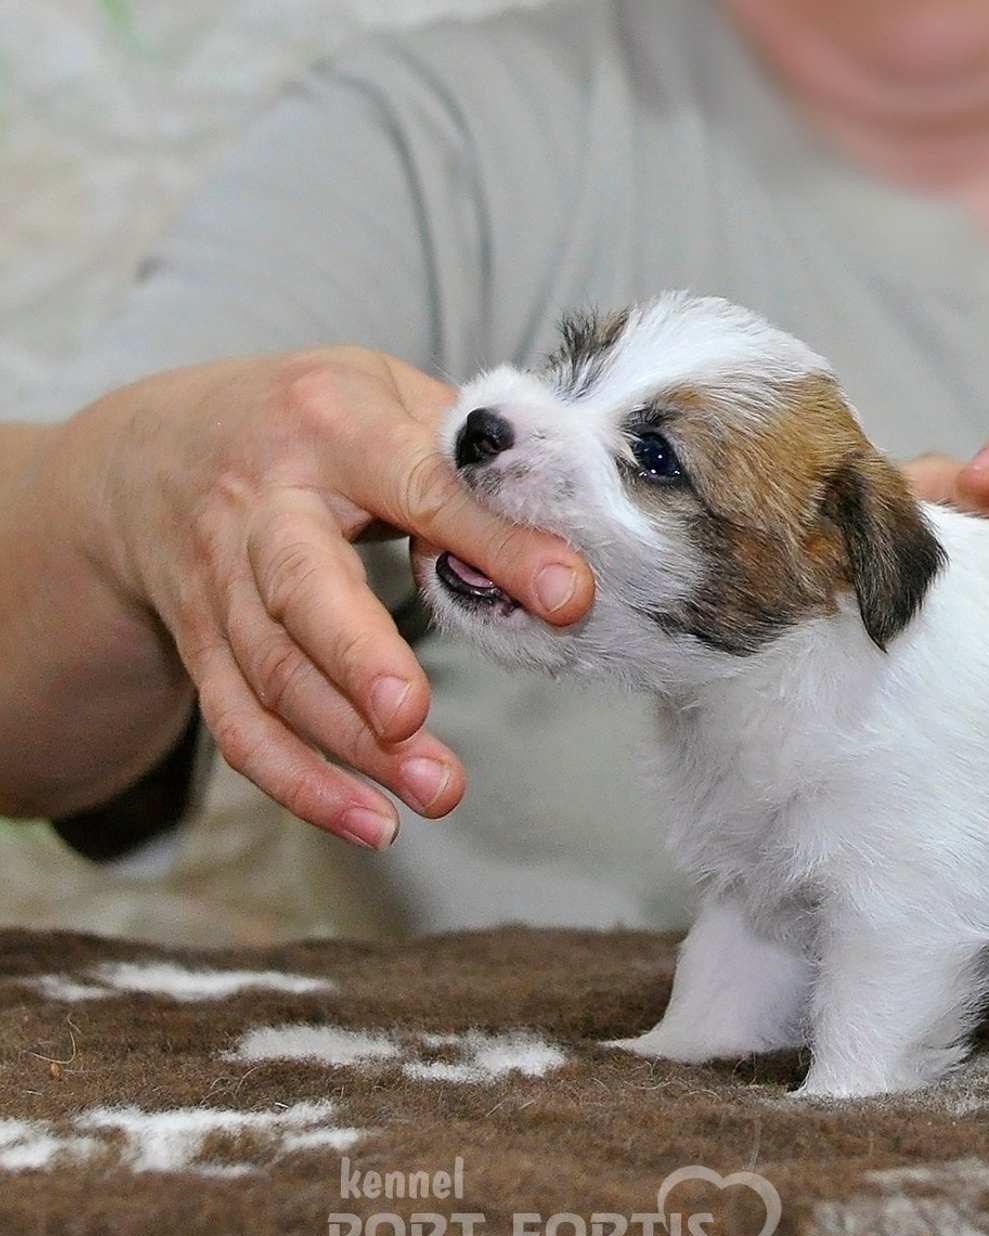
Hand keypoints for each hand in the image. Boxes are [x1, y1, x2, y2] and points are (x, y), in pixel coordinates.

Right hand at [64, 348, 593, 849]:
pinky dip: (301, 784)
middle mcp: (261, 505)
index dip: (496, 541)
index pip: (420, 484)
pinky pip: (240, 727)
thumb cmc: (311, 418)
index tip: (569, 595)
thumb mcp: (388, 395)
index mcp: (331, 424)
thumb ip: (467, 465)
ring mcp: (221, 581)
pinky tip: (371, 822)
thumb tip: (552, 555)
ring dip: (351, 745)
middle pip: (300, 587)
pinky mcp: (202, 647)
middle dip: (358, 657)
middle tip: (414, 716)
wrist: (153, 448)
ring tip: (436, 791)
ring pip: (275, 674)